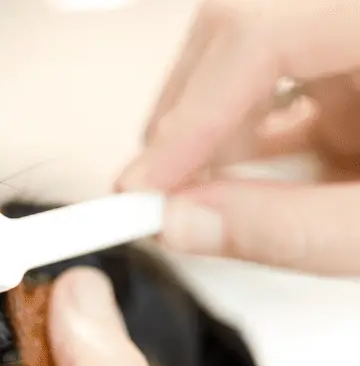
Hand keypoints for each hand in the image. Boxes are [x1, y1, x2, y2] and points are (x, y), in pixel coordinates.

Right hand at [118, 0, 359, 275]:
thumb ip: (285, 229)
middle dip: (184, 119)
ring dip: (211, 133)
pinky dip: (241, 135)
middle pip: (236, 25)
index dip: (188, 112)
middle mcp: (351, 10)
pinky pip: (270, 75)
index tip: (142, 189)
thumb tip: (179, 225)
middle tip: (155, 196)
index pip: (259, 30)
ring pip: (241, 51)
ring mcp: (344, 23)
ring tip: (207, 200)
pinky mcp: (341, 47)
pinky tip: (241, 182)